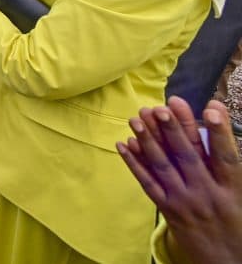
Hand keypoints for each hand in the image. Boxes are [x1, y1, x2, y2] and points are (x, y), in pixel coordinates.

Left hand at [116, 97, 241, 263]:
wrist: (226, 261)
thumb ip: (224, 164)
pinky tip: (124, 144)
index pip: (226, 156)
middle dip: (174, 130)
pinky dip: (134, 163)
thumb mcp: (239, 194)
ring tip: (137, 118)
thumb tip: (214, 127)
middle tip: (160, 106)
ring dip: (148, 141)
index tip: (212, 107)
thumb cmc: (235, 221)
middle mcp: (208, 194)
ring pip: (164, 167)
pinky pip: (148, 184)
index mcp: (232, 189)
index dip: (220, 132)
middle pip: (189, 157)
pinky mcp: (168, 210)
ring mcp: (185, 202)